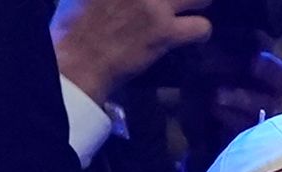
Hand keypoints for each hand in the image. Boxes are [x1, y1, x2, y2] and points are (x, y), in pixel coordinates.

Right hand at [49, 0, 210, 97]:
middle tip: (180, 2)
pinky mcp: (165, 31)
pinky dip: (201, 31)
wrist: (80, 56)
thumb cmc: (79, 20)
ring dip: (199, 3)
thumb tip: (136, 0)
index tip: (160, 1)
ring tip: (194, 7)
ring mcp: (155, 5)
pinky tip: (193, 35)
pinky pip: (202, 27)